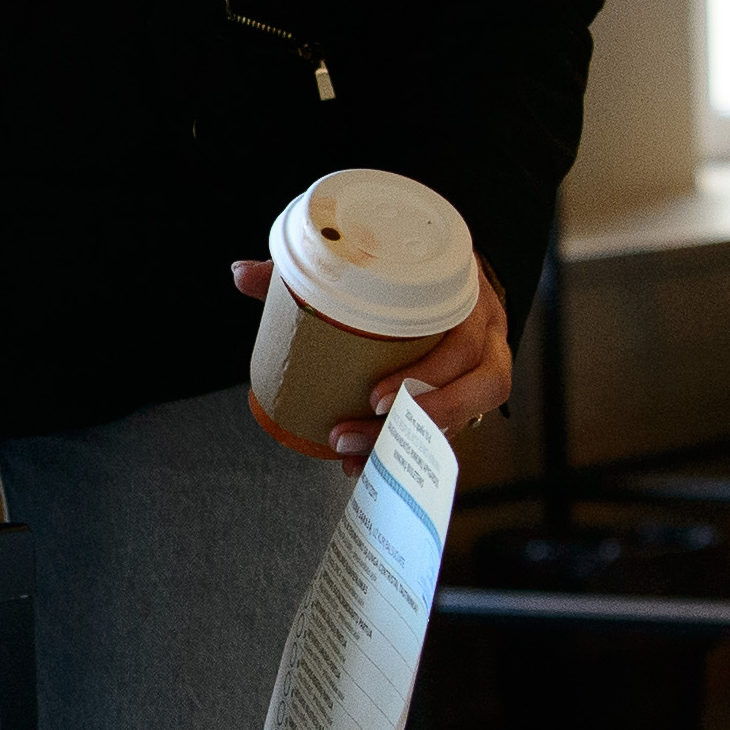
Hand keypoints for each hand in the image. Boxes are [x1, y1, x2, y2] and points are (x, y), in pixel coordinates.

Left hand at [232, 256, 515, 465]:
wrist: (450, 275)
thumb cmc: (408, 269)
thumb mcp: (370, 262)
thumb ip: (312, 268)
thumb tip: (241, 274)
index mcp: (469, 298)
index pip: (465, 339)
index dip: (428, 372)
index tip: (376, 396)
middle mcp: (488, 336)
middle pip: (477, 388)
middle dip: (415, 420)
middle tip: (353, 433)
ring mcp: (485, 369)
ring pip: (468, 417)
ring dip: (407, 441)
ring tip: (353, 455)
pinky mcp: (469, 397)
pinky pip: (447, 432)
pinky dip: (406, 453)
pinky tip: (365, 467)